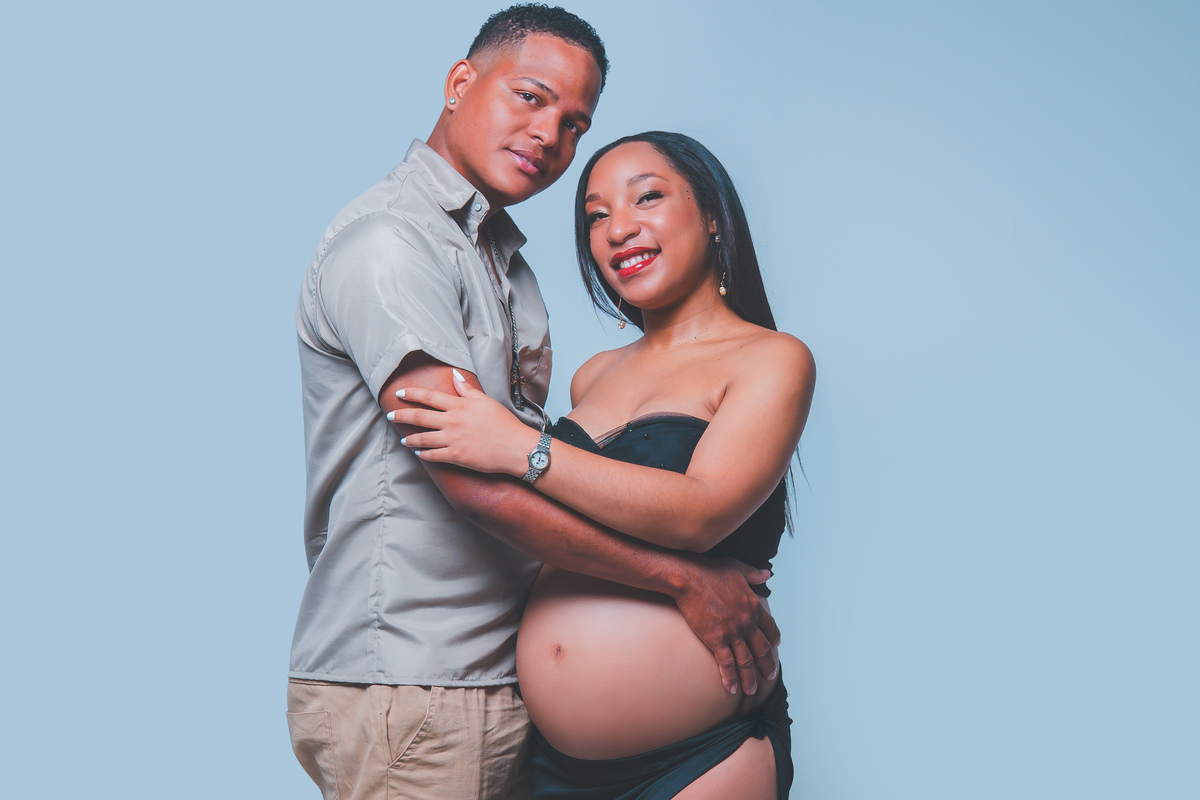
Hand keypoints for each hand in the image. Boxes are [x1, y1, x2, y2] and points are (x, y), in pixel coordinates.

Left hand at [388, 370, 539, 475]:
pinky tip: (419, 453)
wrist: (516, 447)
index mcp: (459, 406)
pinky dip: (423, 454)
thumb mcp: (486, 401)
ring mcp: (453, 439)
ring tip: (403, 440)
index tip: (399, 393)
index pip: (429, 397)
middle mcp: (452, 421)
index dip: (412, 394)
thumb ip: (468, 389)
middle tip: (390, 415)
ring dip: (410, 438)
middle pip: (419, 416)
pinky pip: (433, 455)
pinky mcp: (456, 456)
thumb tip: (455, 375)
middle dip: (402, 415)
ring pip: (423, 438)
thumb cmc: (504, 423)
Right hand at [672, 555, 780, 695]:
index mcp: (753, 605)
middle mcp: (746, 622)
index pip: (770, 627)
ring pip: (746, 661)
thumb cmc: (710, 571)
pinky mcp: (715, 639)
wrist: (689, 578)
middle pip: (762, 649)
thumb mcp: (737, 568)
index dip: (774, 639)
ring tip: (752, 690)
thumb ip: (753, 574)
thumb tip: (766, 574)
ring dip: (750, 678)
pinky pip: (726, 663)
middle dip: (767, 665)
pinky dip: (730, 677)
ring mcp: (732, 632)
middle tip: (770, 676)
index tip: (775, 647)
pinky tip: (732, 688)